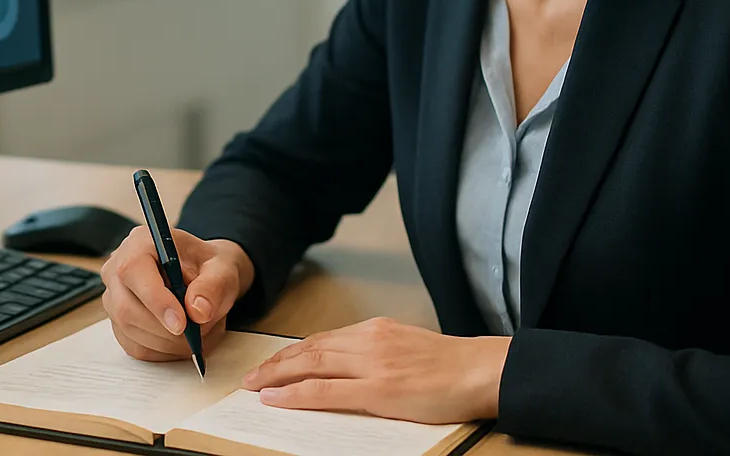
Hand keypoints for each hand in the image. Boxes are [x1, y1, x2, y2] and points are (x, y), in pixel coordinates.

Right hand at [100, 226, 254, 361]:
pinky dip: (164, 351)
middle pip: (127, 308)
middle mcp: (118, 268)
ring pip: (131, 331)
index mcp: (141, 242)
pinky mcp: (119, 324)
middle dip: (166, 330)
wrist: (205, 277)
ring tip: (199, 330)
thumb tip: (198, 310)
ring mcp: (114, 298)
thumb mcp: (223, 269)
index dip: (155, 300)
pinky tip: (183, 338)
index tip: (181, 323)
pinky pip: (136, 347)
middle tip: (199, 332)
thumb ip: (213, 286)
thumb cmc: (208, 267)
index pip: (133, 270)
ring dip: (170, 342)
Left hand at [242, 317, 510, 422]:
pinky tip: (276, 398)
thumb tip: (348, 367)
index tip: (271, 363)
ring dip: (276, 376)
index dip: (291, 353)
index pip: (321, 340)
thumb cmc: (450, 367)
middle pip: (308, 349)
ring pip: (310, 365)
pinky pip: (326, 390)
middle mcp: (368, 340)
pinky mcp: (379, 388)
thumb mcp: (405, 348)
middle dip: (274, 364)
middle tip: (249, 376)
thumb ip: (376, 352)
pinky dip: (296, 393)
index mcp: (374, 330)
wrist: (480, 370)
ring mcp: (372, 363)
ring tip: (253, 386)